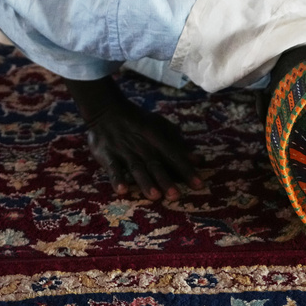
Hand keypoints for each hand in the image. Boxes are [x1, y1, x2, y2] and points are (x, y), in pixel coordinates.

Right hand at [85, 99, 201, 200]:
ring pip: (137, 168)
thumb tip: (199, 160)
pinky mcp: (106, 155)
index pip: (174, 156)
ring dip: (146, 182)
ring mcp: (124, 151)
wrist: (106, 109)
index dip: (187, 170)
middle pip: (156, 165)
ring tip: (154, 196)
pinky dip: (117, 179)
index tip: (199, 184)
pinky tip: (122, 190)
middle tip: (175, 196)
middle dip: (166, 180)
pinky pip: (112, 168)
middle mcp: (142, 147)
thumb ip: (178, 144)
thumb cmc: (139, 122)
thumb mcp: (160, 127)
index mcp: (157, 140)